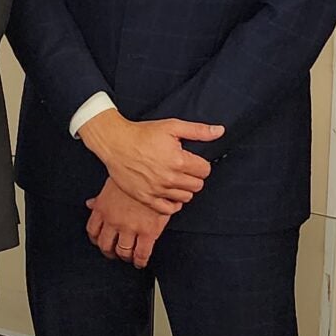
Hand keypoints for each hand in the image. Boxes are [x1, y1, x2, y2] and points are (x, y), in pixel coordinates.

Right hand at [78, 111, 216, 213]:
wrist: (116, 143)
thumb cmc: (142, 133)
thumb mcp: (172, 126)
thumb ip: (198, 131)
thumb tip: (219, 131)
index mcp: (179, 160)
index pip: (205, 170)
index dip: (200, 164)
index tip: (192, 160)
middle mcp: (169, 178)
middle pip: (197, 185)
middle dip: (193, 176)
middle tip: (183, 168)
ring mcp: (157, 190)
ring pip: (185, 197)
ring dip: (183, 189)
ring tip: (174, 178)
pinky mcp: (146, 198)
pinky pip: (168, 209)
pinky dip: (172, 203)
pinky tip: (168, 192)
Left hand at [85, 180, 170, 268]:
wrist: (154, 171)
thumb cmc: (134, 174)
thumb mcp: (112, 183)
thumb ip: (100, 198)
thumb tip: (89, 204)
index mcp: (103, 208)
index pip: (93, 230)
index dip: (95, 239)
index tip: (99, 242)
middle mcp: (114, 220)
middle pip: (105, 245)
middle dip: (109, 252)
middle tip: (114, 253)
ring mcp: (130, 227)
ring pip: (123, 252)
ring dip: (124, 257)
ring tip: (129, 258)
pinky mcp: (148, 232)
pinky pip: (141, 253)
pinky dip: (140, 261)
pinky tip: (140, 262)